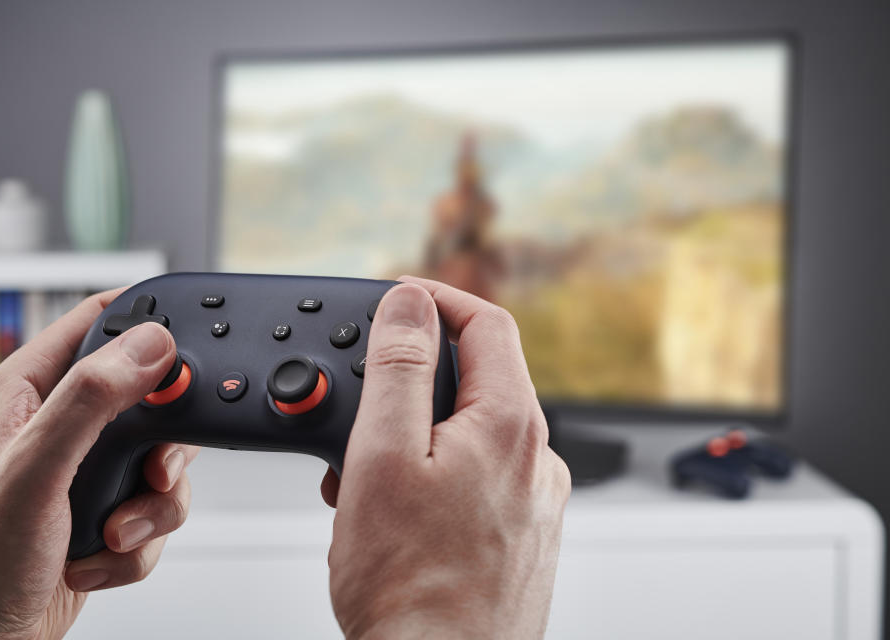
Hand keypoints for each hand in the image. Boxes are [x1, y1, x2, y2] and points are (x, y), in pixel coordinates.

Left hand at [0, 290, 198, 638]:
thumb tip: (149, 345)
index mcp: (32, 388)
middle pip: (154, 397)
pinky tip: (99, 553)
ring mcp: (91, 467)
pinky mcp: (112, 507)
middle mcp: (65, 422)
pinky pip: (161, 509)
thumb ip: (90, 399)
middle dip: (165, 444)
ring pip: (167, 461)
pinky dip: (140, 542)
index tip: (187, 349)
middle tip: (153, 470)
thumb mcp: (34, 467)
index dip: (149, 323)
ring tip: (114, 530)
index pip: (101, 321)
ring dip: (153, 507)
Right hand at [322, 277, 571, 638]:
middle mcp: (536, 459)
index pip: (488, 322)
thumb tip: (408, 302)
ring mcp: (532, 500)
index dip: (438, 297)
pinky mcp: (520, 535)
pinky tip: (394, 509)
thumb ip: (397, 366)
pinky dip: (432, 473)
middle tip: (361, 397)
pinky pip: (476, 477)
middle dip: (413, 376)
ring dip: (415, 432)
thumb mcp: (383, 455)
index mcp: (510, 424)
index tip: (398, 296)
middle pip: (477, 377)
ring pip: (470, 431)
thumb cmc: (410, 584)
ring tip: (362, 472)